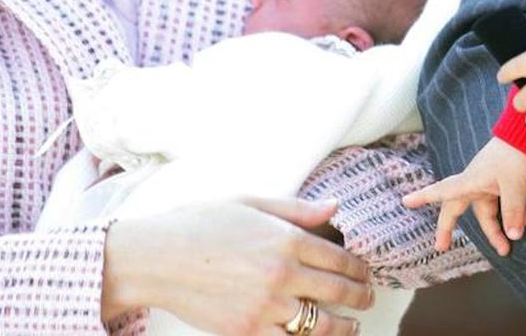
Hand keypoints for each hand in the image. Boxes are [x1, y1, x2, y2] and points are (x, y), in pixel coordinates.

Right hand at [102, 197, 371, 334]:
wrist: (156, 258)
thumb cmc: (200, 223)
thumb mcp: (251, 203)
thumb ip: (297, 209)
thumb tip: (335, 207)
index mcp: (287, 240)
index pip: (340, 259)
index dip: (360, 268)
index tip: (365, 272)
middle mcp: (282, 275)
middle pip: (339, 291)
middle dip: (361, 296)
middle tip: (368, 298)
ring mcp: (266, 307)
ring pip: (321, 325)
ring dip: (345, 326)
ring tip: (352, 325)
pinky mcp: (247, 332)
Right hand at [401, 137, 525, 256]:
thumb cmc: (517, 156)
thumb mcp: (515, 187)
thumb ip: (513, 213)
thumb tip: (513, 236)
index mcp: (470, 181)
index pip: (442, 191)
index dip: (424, 197)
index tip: (406, 201)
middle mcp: (475, 183)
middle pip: (458, 208)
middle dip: (450, 227)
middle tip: (440, 247)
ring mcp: (489, 182)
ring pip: (486, 211)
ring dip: (496, 230)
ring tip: (506, 249)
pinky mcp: (503, 181)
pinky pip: (502, 204)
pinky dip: (511, 215)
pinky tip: (525, 223)